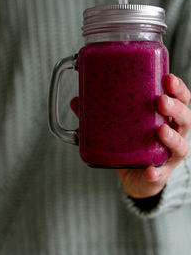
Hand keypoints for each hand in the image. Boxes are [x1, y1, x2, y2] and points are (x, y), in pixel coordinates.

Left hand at [70, 74, 190, 198]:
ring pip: (180, 145)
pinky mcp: (159, 175)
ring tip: (161, 130)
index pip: (180, 100)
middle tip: (161, 100)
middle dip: (176, 108)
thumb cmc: (132, 144)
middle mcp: (173, 135)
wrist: (135, 177)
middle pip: (185, 118)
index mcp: (165, 118)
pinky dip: (154, 173)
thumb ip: (100, 114)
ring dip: (172, 137)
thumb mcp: (120, 126)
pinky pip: (159, 175)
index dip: (178, 89)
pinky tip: (148, 171)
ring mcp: (168, 156)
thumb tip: (76, 100)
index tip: (168, 77)